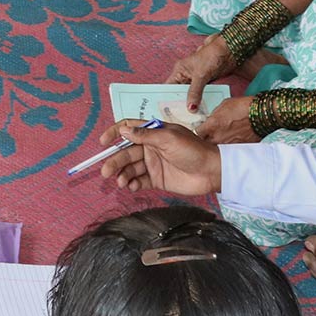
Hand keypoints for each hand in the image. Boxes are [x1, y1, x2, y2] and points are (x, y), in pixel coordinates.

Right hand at [96, 120, 222, 195]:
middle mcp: (150, 148)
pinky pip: (139, 181)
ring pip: (131, 168)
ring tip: (121, 182)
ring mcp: (153, 164)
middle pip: (126, 152)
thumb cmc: (193, 150)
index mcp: (153, 133)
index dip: (114, 133)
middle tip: (106, 171)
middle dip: (115, 161)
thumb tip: (124, 130)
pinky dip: (132, 184)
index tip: (103, 143)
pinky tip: (131, 186)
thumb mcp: (169, 138)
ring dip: (123, 174)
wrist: (211, 172)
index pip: (129, 129)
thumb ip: (145, 135)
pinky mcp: (156, 179)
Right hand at [166, 34, 237, 111]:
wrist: (229, 52)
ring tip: (190, 117)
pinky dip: (201, 101)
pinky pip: (201, 95)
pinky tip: (201, 110)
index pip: (169, 87)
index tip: (166, 110)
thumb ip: (194, 92)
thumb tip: (190, 108)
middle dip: (181, 104)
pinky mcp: (206, 83)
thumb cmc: (211, 56)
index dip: (167, 98)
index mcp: (179, 71)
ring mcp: (196, 80)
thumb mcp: (200, 75)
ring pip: (191, 95)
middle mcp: (186, 76)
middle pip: (180, 93)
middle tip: (180, 117)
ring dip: (192, 103)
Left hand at [195, 96, 257, 144]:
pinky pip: (229, 152)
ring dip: (217, 146)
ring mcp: (228, 146)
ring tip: (222, 140)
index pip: (196, 134)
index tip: (200, 131)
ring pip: (216, 150)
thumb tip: (210, 120)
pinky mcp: (238, 150)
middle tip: (209, 137)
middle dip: (205, 141)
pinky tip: (232, 142)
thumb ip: (213, 116)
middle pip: (204, 145)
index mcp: (211, 126)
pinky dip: (229, 149)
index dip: (197, 133)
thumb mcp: (223, 106)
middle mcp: (217, 138)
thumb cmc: (243, 107)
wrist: (262, 115)